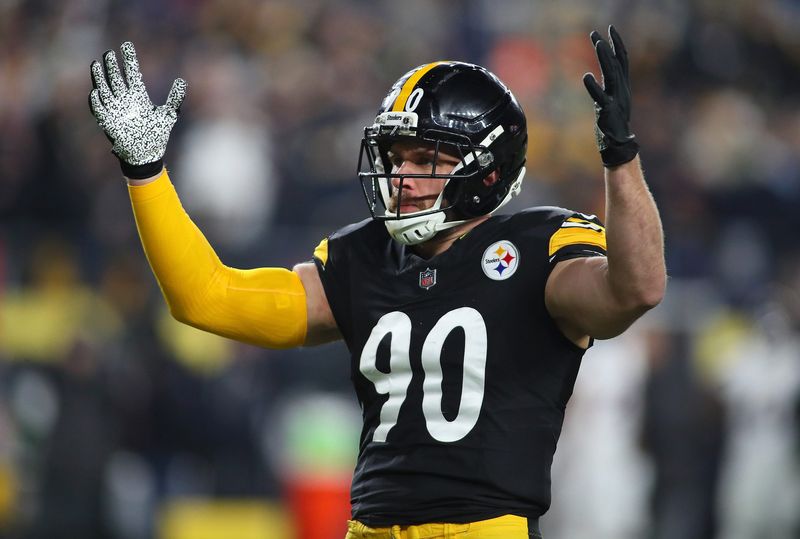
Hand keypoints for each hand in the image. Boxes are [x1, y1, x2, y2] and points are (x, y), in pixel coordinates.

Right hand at [89, 42, 186, 178]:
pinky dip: (96, 101)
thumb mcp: (168, 114)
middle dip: (112, 66)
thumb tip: (182, 81)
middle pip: (116, 78)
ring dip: (99, 78)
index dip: (129, 59)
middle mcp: (125, 100)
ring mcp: (115, 109)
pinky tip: (96, 92)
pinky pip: (99, 109)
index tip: (126, 45)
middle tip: (109, 53)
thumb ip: (175, 98)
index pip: (132, 73)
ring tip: (96, 64)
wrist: (147, 153)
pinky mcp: (108, 121)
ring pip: (105, 89)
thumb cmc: (157, 134)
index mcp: (139, 96)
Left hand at [583, 25, 638, 167]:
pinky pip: (600, 97)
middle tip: (597, 32)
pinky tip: (586, 76)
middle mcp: (621, 91)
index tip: (609, 30)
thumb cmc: (612, 126)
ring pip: (611, 75)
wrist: (619, 146)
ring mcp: (616, 100)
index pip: (622, 61)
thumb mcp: (611, 102)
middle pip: (616, 63)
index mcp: (622, 87)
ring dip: (604, 58)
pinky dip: (594, 87)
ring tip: (597, 44)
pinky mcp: (608, 112)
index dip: (616, 44)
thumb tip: (597, 77)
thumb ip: (606, 88)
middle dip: (608, 46)